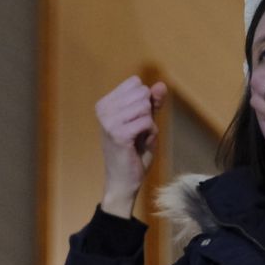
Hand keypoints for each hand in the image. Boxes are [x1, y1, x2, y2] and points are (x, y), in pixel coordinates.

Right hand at [96, 76, 167, 217]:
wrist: (123, 181)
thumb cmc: (133, 152)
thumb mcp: (145, 121)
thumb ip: (153, 102)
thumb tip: (161, 84)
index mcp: (104, 104)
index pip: (135, 83)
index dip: (144, 101)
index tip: (134, 121)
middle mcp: (103, 110)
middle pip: (142, 93)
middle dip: (148, 112)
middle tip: (137, 132)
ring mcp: (109, 122)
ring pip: (145, 107)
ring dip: (149, 124)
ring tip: (138, 138)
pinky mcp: (119, 134)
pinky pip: (147, 122)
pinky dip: (151, 134)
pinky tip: (139, 145)